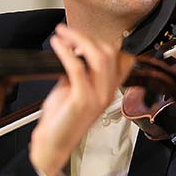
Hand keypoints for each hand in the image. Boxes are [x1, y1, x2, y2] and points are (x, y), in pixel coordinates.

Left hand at [29, 24, 134, 175]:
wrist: (53, 144)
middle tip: (68, 31)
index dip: (103, 41)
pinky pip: (77, 67)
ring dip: (78, 39)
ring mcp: (97, 96)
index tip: (82, 35)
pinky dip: (65, 51)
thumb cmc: (61, 119)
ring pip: (99, 57)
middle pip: (110, 53)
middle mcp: (107, 92)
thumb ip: (80, 70)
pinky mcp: (81, 100)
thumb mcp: (74, 90)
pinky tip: (56, 44)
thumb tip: (75, 48)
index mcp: (109, 89)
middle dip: (87, 36)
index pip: (123, 58)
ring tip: (62, 34)